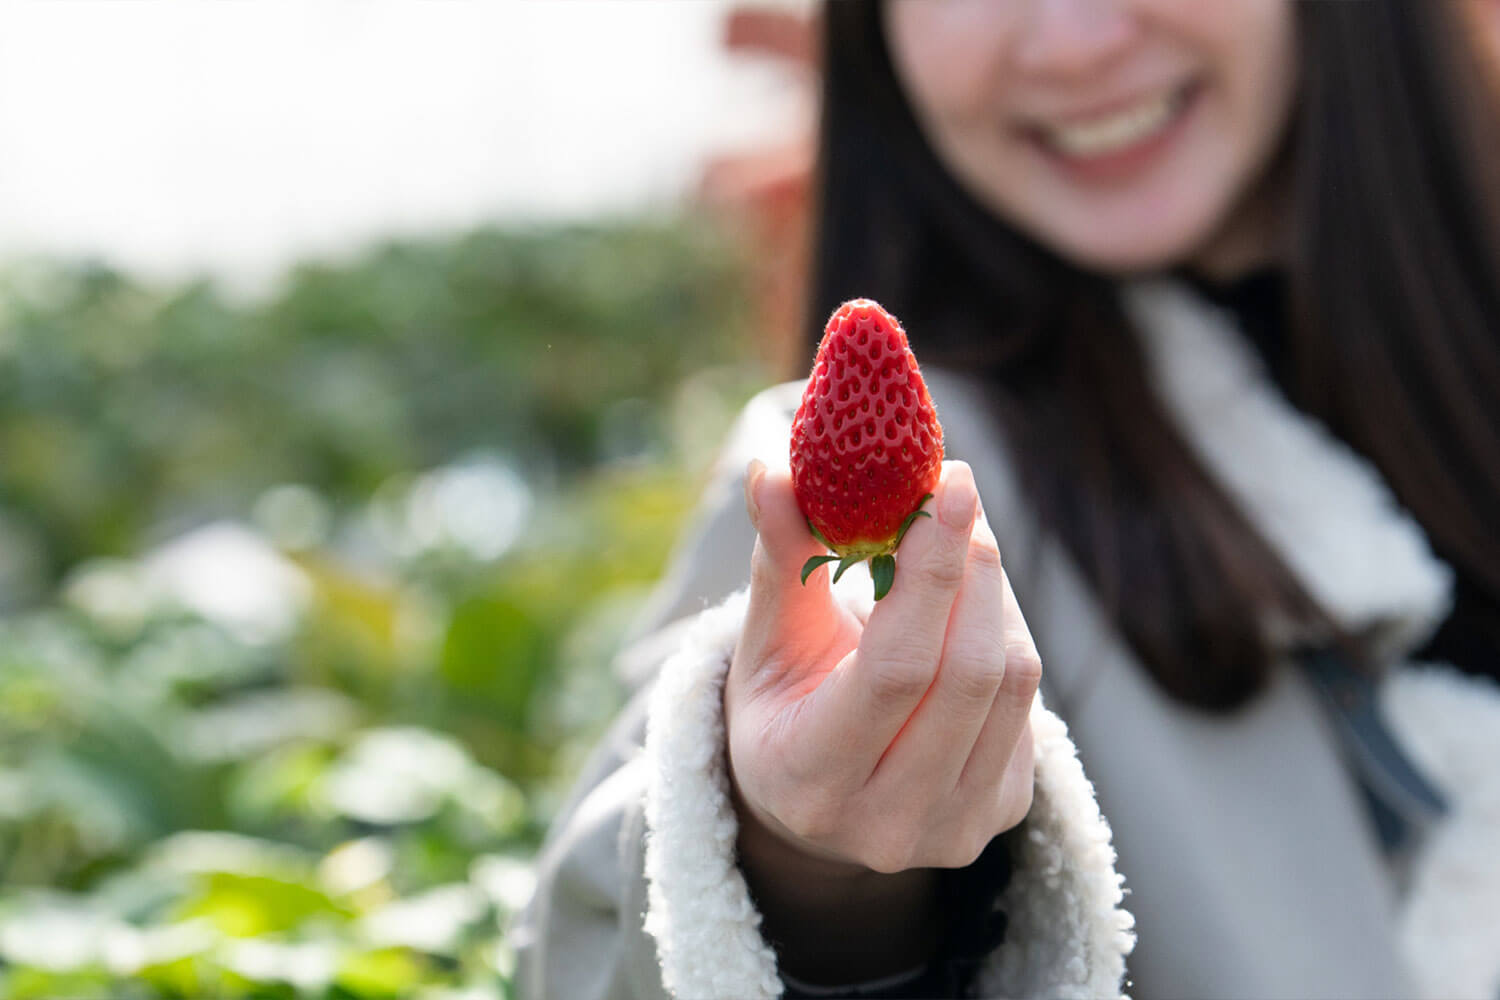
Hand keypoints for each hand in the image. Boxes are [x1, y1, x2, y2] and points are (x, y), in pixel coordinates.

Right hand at [726, 458, 1040, 877]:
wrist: (814, 798)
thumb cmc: (781, 704)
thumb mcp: (766, 640)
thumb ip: (780, 559)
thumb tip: (775, 471)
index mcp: (812, 781)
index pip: (894, 671)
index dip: (930, 574)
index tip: (946, 487)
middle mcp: (889, 825)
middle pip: (967, 673)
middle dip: (971, 567)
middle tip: (956, 492)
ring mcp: (955, 829)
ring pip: (1012, 681)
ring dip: (994, 591)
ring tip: (959, 540)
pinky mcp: (1003, 812)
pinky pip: (1028, 700)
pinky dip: (1004, 631)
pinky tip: (968, 604)